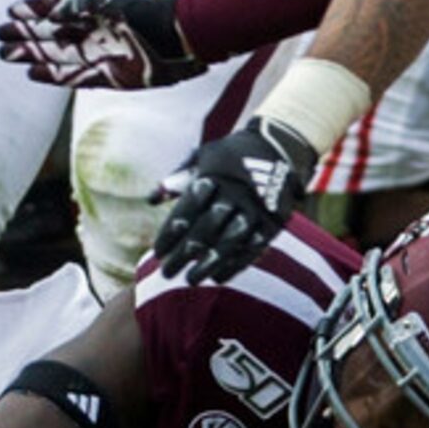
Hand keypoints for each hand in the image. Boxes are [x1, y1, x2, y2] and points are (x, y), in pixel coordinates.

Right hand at [0, 0, 203, 90]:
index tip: (11, 9)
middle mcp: (95, 30)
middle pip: (52, 32)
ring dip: (31, 54)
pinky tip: (31, 72)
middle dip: (25, 33)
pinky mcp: (108, 76)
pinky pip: (73, 77)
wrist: (183, 39)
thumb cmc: (149, 11)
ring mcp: (100, 53)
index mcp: (96, 6)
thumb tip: (49, 13)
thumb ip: (78, 5)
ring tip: (4, 53)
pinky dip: (52, 75)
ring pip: (57, 54)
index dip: (35, 8)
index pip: (57, 5)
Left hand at [151, 117, 316, 282]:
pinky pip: (252, 248)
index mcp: (213, 177)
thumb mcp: (202, 155)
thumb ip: (176, 178)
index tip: (157, 253)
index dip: (170, 234)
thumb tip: (150, 201)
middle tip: (166, 272)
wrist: (278, 146)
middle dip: (183, 254)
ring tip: (190, 280)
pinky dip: (235, 264)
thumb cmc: (230, 154)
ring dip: (207, 264)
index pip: (186, 210)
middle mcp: (233, 194)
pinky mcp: (273, 221)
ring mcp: (255, 209)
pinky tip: (218, 277)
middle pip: (204, 229)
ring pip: (228, 242)